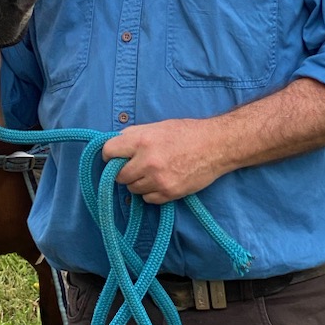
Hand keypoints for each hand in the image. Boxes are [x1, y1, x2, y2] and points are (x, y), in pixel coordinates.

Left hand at [101, 118, 224, 205]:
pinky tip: (161, 181)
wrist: (216, 145)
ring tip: (152, 172)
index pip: (108, 152)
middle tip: (134, 166)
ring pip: (132, 189)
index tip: (114, 158)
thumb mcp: (157, 126)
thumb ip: (134, 135)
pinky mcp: (169, 193)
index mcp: (142, 140)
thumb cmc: (187, 132)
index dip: (110, 155)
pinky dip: (151, 192)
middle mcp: (147, 161)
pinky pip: (148, 199)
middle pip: (118, 176)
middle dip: (123, 172)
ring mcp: (158, 179)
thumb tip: (115, 145)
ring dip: (138, 183)